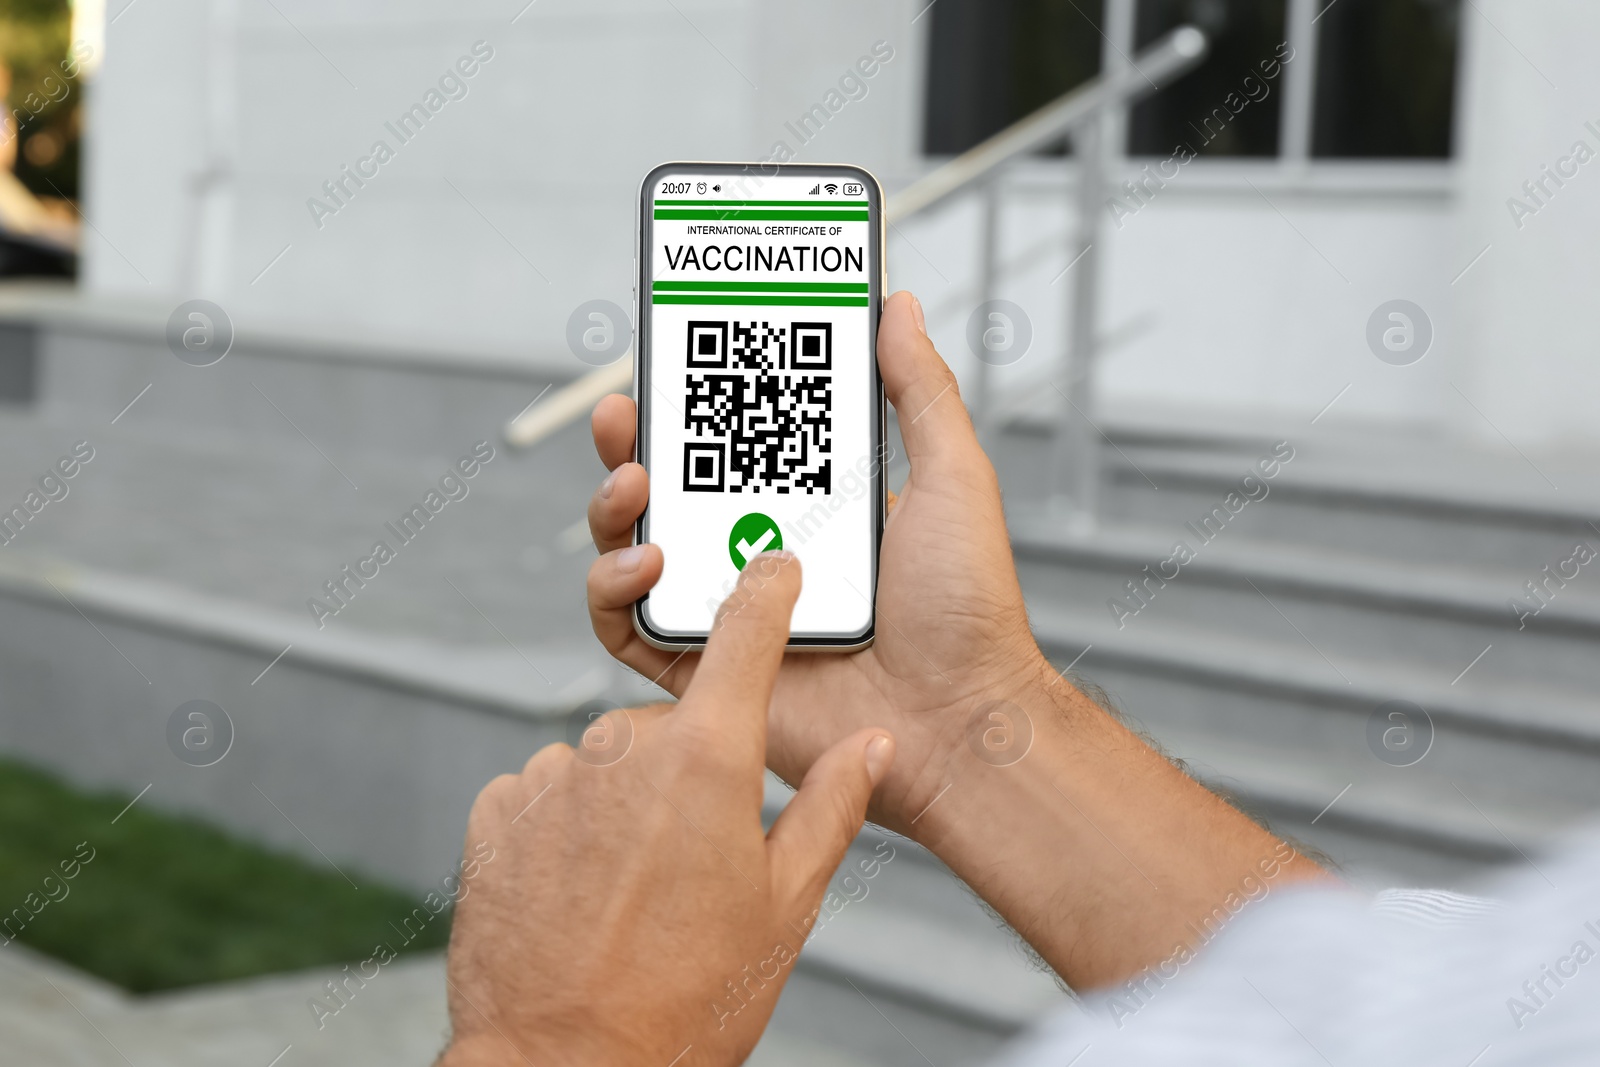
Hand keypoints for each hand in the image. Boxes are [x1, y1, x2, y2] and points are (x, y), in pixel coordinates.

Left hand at [439, 554, 895, 1065]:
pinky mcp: (498, 811)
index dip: (765, 595)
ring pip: (607, 761)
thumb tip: (871, 749)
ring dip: (624, 805)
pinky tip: (582, 889)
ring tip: (632, 891)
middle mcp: (624, 749)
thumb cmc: (682, 1002)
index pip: (746, 638)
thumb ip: (831, 810)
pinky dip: (567, 825)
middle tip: (695, 862)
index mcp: (708, 761)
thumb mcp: (785, 907)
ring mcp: (552, 777)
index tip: (774, 569)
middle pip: (674, 727)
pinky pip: (547, 791)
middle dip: (689, 776)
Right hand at [586, 291, 1045, 834]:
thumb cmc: (966, 612)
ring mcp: (728, 613)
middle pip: (671, 490)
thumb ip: (919, 390)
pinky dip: (613, 591)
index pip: (735, 444)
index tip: (675, 358)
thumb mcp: (952, 477)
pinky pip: (629, 630)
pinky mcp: (705, 672)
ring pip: (637, 550)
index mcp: (813, 508)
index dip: (695, 404)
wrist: (958, 721)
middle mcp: (761, 554)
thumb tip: (896, 307)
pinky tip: (644, 561)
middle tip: (625, 412)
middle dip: (634, 444)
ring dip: (614, 508)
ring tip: (632, 480)